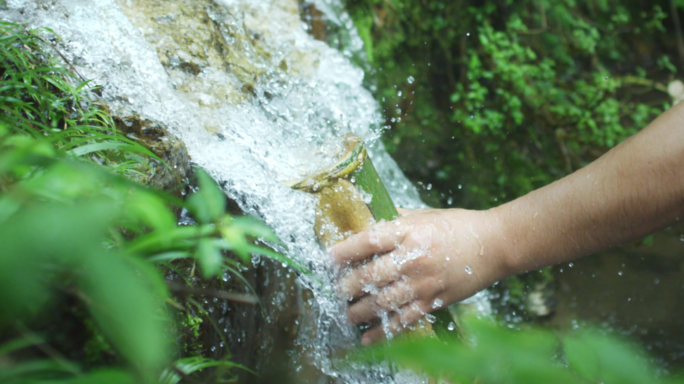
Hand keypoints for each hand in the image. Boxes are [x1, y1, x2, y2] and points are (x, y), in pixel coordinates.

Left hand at [330, 208, 509, 344]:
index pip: (369, 241)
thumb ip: (396, 220)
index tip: (328, 258)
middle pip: (371, 276)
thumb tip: (366, 221)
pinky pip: (404, 321)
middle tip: (334, 290)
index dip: (345, 251)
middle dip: (347, 286)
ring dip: (359, 311)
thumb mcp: (425, 214)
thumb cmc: (458, 226)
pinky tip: (367, 338)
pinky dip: (384, 332)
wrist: (495, 245)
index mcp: (409, 233)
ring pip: (383, 302)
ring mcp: (424, 283)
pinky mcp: (434, 301)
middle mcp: (413, 259)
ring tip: (346, 314)